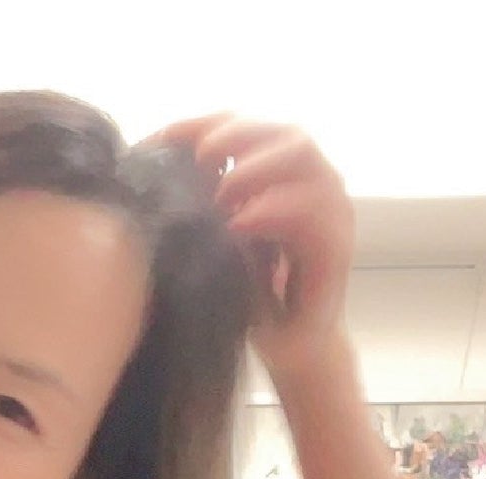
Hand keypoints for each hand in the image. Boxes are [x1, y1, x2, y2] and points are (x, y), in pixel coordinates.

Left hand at [149, 114, 355, 379]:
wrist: (289, 347)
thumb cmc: (249, 295)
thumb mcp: (214, 245)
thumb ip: (199, 209)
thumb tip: (147, 179)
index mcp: (278, 174)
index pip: (245, 127)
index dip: (204, 123)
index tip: (162, 137)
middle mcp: (309, 181)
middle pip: (280, 128)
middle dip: (236, 135)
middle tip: (201, 155)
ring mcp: (329, 207)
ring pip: (303, 155)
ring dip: (256, 166)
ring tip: (222, 190)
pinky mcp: (338, 241)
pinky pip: (314, 208)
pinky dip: (275, 209)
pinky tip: (241, 223)